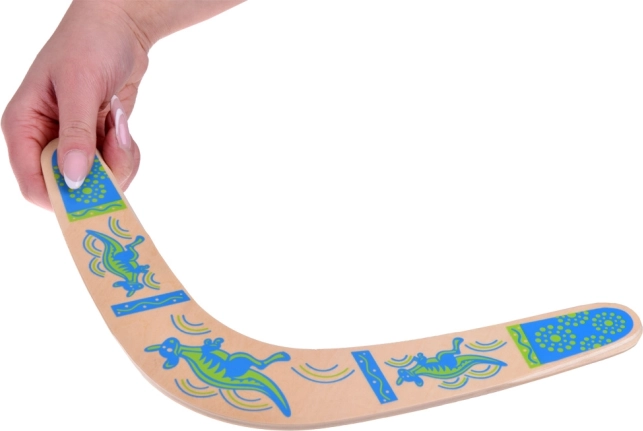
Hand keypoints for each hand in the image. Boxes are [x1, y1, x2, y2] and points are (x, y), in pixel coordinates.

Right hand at [1, 1, 149, 208]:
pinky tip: (122, 123)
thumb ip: (77, 135)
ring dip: (119, 159)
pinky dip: (126, 151)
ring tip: (120, 123)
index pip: (33, 184)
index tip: (95, 192)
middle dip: (102, 173)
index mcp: (24, 127)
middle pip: (72, 186)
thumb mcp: (80, 87)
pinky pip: (114, 164)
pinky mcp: (97, 139)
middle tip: (118, 143)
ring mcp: (73, 141)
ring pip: (98, 178)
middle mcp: (45, 139)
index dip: (62, 197)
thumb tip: (73, 178)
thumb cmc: (89, 44)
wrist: (120, 27)